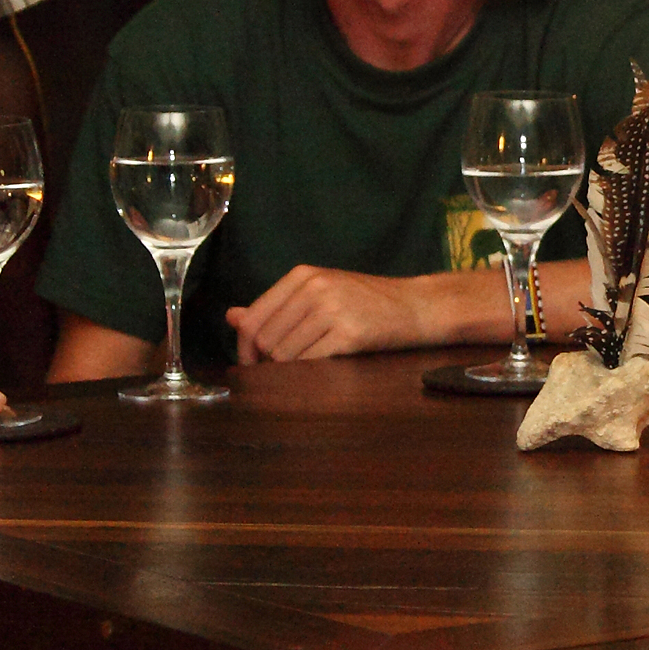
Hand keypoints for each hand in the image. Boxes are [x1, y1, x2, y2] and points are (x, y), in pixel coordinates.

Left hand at [228, 266, 433, 362]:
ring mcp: (333, 309)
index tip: (253, 364)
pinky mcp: (350, 334)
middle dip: (266, 363)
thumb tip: (232, 317)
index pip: (254, 318)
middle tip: (280, 373)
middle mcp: (315, 288)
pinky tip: (320, 369)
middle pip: (266, 340)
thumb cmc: (366, 302)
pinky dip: (308, 374)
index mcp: (303, 275)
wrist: (416, 307)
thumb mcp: (320, 292)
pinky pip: (310, 363)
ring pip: (285, 355)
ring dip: (289, 370)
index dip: (246, 348)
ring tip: (306, 368)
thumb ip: (277, 305)